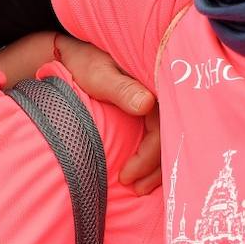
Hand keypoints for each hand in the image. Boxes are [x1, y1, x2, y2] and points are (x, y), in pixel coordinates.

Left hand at [55, 35, 160, 191]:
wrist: (74, 54)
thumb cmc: (84, 63)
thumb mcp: (99, 75)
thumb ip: (121, 89)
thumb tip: (146, 104)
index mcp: (156, 81)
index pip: (164, 126)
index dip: (149, 156)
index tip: (127, 177)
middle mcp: (162, 93)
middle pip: (170, 136)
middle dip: (155, 168)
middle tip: (136, 189)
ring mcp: (158, 101)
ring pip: (167, 139)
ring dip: (155, 166)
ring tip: (138, 187)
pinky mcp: (150, 108)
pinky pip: (158, 135)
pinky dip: (152, 156)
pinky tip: (143, 172)